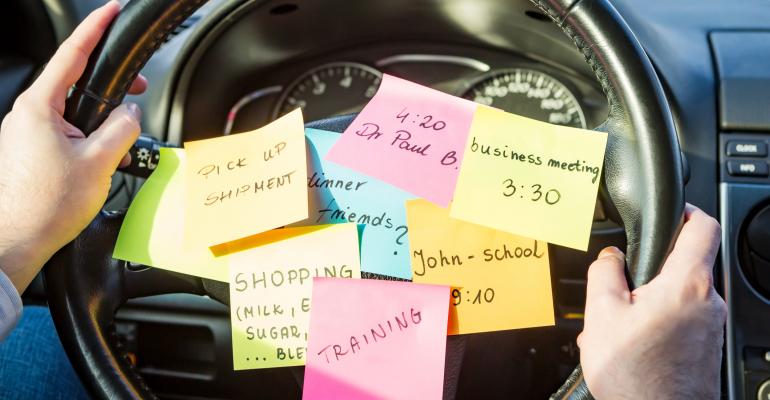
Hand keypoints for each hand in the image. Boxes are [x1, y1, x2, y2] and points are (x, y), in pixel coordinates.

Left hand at [0, 1, 144, 292]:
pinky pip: (64, 135)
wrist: (17, 242)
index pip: (72, 55)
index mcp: (39, 108)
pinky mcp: (29, 153)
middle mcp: (27, 116)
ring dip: (101, 125)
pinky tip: (102, 163)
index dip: (95, 30)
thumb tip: (130, 115)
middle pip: (76, 84)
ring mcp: (26, 135)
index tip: (109, 12)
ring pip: (73, 114)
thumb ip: (121, 129)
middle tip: (137, 91)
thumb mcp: (99, 162)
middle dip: (111, 89)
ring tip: (118, 150)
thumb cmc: (46, 206)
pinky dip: (87, 142)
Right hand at [578, 204, 725, 398]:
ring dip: (648, 305)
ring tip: (620, 328)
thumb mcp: (601, 313)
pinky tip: (631, 345)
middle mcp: (709, 302)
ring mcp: (712, 327)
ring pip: (678, 297)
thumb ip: (605, 273)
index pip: (703, 226)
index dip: (686, 209)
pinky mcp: (706, 348)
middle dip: (649, 273)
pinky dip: (656, 325)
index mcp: (686, 284)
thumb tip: (609, 258)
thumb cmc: (635, 375)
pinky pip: (681, 321)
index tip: (670, 211)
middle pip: (683, 265)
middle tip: (622, 290)